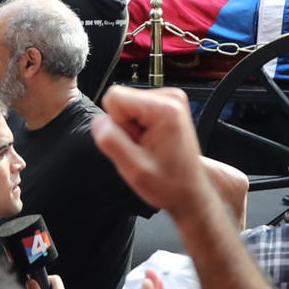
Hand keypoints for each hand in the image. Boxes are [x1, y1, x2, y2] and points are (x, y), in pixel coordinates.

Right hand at [91, 85, 210, 215]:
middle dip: (124, 126)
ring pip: (126, 105)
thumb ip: (111, 142)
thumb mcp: (134, 169)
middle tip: (142, 148)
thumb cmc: (170, 184)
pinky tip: (151, 143)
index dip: (116, 124)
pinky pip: (135, 110)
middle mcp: (170, 97)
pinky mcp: (167, 105)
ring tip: (148, 147)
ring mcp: (170, 100)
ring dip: (131, 128)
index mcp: (164, 108)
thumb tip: (98, 121)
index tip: (133, 143)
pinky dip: (138, 127)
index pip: (114, 97)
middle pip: (121, 99)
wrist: (190, 191)